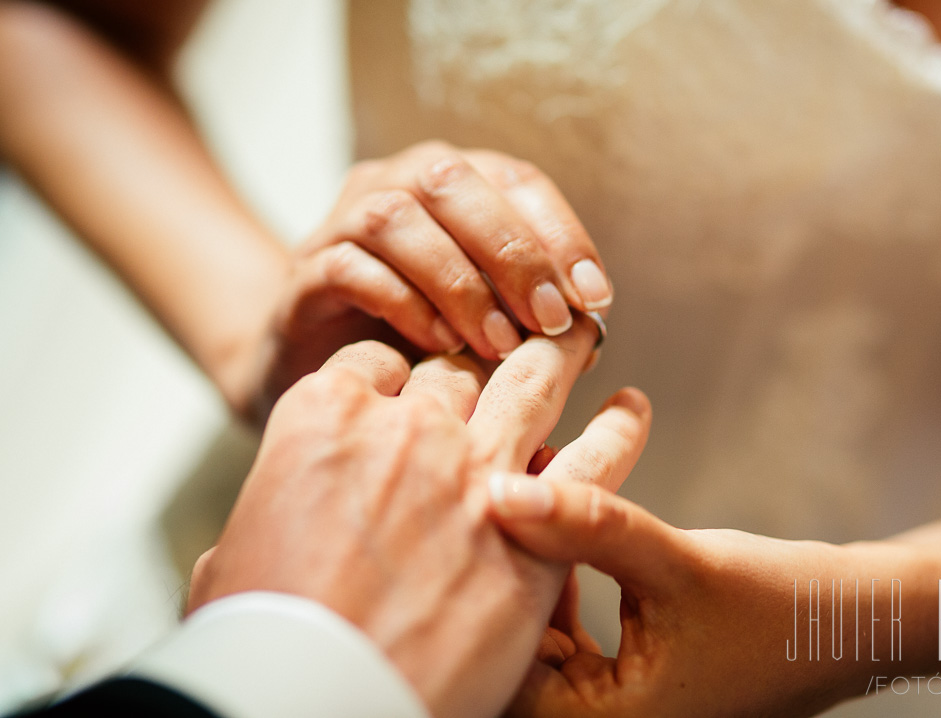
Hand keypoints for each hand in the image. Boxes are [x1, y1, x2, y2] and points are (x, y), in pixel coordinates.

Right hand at [188, 317, 645, 717]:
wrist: (316, 700)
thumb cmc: (262, 641)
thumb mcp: (234, 559)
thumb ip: (270, 516)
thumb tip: (274, 528)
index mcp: (324, 417)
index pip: (375, 362)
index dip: (397, 372)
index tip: (413, 385)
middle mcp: (407, 424)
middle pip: (454, 366)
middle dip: (477, 357)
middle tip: (504, 348)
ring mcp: (477, 465)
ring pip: (532, 378)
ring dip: (558, 353)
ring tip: (578, 335)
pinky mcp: (538, 519)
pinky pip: (597, 453)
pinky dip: (619, 426)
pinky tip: (631, 408)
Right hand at [223, 141, 611, 420]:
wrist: (320, 361)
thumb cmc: (418, 333)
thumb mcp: (486, 318)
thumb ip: (531, 316)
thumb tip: (590, 338)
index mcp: (453, 181)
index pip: (516, 180)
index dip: (562, 233)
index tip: (595, 297)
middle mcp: (395, 182)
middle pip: (453, 184)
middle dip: (513, 253)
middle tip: (551, 320)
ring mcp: (342, 221)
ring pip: (397, 220)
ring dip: (459, 283)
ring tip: (499, 344)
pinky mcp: (306, 271)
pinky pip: (351, 268)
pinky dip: (404, 304)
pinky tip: (441, 344)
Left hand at [491, 481, 917, 717]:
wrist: (851, 621)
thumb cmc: (774, 605)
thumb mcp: (676, 562)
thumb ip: (588, 528)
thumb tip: (502, 491)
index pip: (495, 675)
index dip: (475, 594)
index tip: (469, 517)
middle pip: (509, 659)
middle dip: (500, 576)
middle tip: (491, 498)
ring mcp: (610, 706)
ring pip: (536, 640)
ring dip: (530, 573)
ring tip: (522, 496)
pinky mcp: (620, 677)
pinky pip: (564, 634)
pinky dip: (559, 583)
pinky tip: (557, 525)